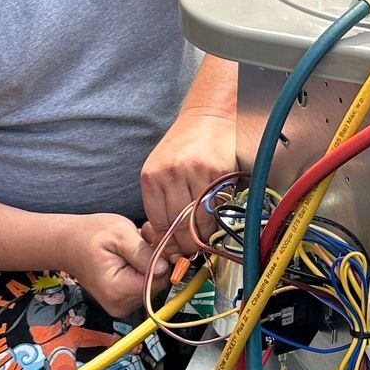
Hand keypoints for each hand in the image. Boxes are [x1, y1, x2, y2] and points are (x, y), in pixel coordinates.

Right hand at [52, 212, 153, 312]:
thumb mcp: (119, 234)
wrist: (68, 243)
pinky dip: (142, 270)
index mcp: (118, 290)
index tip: (151, 239)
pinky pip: (143, 286)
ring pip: (152, 284)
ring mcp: (121, 305)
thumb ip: (143, 252)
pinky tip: (131, 256)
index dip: (161, 259)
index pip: (159, 281)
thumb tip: (165, 268)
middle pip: (157, 284)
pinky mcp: (123, 301)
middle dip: (155, 260)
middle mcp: (120, 304)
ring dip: (149, 263)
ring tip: (133, 245)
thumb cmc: (89, 235)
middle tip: (142, 237)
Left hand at [140, 105, 237, 240]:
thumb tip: (165, 241)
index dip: (169, 243)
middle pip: (180, 225)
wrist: (209, 117)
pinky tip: (215, 217)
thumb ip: (161, 201)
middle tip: (192, 251)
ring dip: (204, 234)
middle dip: (187, 244)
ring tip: (205, 237)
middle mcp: (171, 173)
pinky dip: (218, 217)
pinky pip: (218, 206)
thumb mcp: (160, 170)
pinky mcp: (218, 171)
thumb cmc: (183, 147)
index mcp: (152, 176)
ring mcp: (195, 172)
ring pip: (201, 220)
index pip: (159, 223)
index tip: (175, 252)